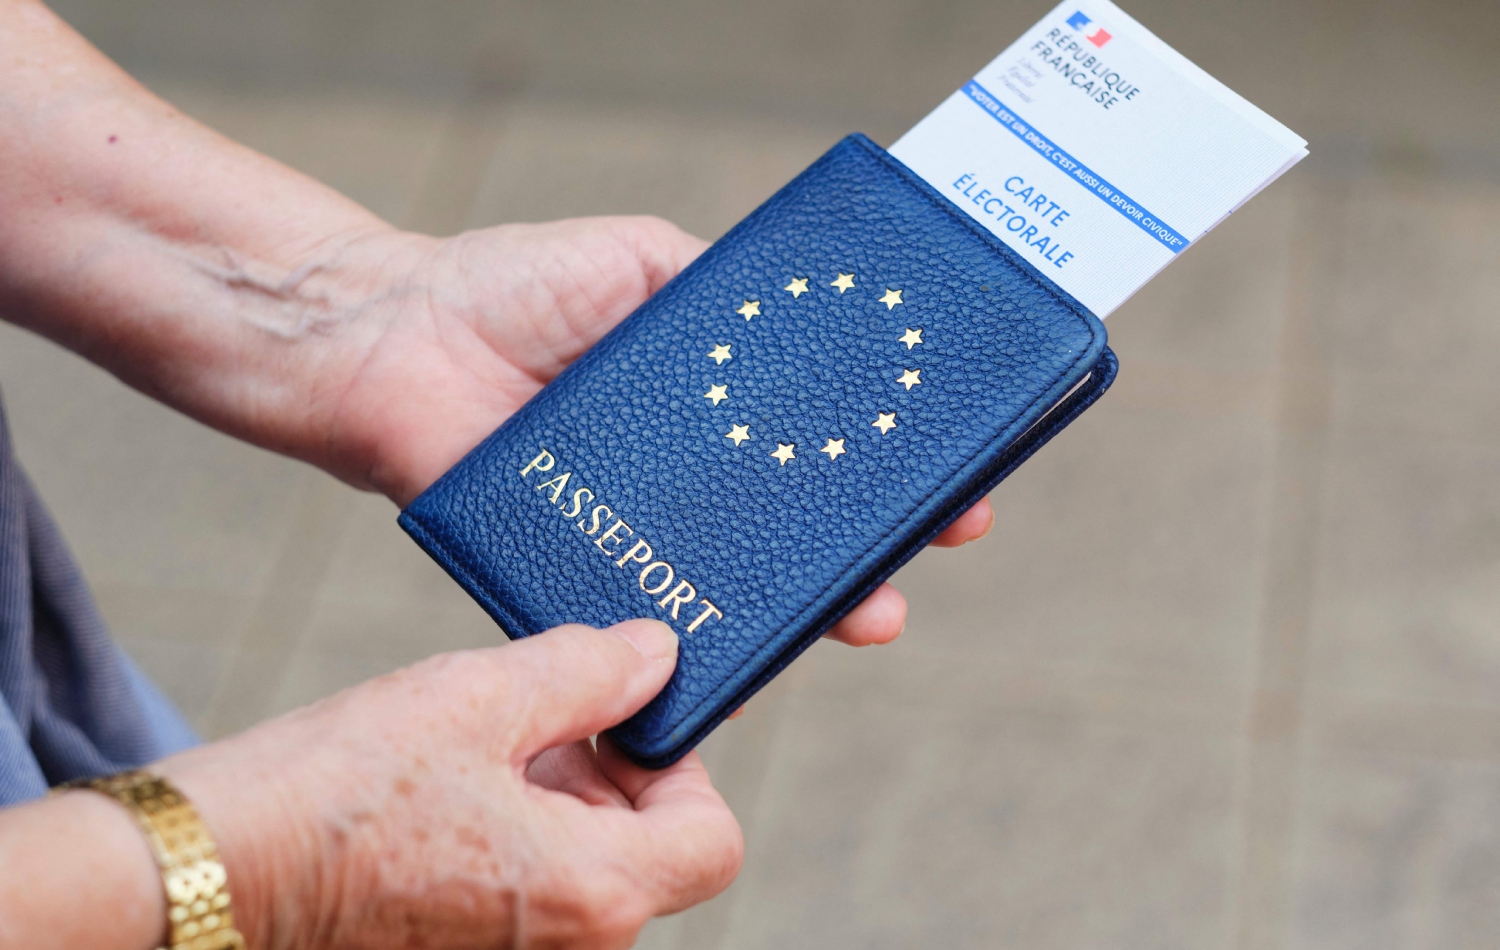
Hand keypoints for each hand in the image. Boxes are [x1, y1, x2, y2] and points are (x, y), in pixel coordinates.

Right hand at [158, 619, 740, 949]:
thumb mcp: (478, 697)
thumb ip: (589, 672)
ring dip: (556, 805)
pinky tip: (446, 796)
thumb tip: (658, 656)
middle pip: (648, 858)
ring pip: (586, 877)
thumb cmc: (335, 790)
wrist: (205, 877)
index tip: (616, 723)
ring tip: (478, 752)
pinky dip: (512, 843)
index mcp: (593, 894)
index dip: (680, 768)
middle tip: (535, 721)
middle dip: (608, 779)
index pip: (712, 840)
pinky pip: (527, 900)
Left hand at [286, 218, 994, 646]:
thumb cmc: (511, 286)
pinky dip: (687, 651)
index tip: (952, 496)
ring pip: (729, 585)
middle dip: (862, 561)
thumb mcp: (643, 260)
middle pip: (789, 531)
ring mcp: (632, 528)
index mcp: (712, 404)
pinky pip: (638, 621)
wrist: (389, 335)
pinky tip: (734, 669)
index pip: (821, 447)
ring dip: (798, 613)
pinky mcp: (573, 570)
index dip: (887, 474)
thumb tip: (810, 316)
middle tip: (907, 580)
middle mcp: (682, 475)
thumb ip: (721, 293)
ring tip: (860, 621)